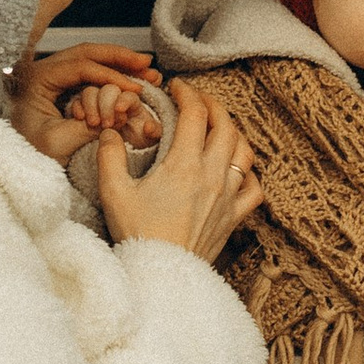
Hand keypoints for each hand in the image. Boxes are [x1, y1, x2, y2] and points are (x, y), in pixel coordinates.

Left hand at [10, 43, 163, 165]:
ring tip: (145, 69)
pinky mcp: (60, 86)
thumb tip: (120, 114)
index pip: (80, 66)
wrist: (12, 164)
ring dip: (118, 63)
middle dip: (119, 56)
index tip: (134, 88)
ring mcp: (52, 76)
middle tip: (146, 62)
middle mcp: (43, 70)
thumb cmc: (29, 154)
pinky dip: (111, 75)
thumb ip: (88, 126)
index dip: (111, 75)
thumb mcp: (58, 142)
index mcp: (36, 78)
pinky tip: (131, 78)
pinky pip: (89, 73)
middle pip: (86, 52)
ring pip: (90, 59)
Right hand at [99, 88, 261, 265]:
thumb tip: (109, 132)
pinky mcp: (233, 218)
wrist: (161, 276)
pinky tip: (236, 170)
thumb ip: (109, 157)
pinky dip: (249, 173)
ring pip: (244, 152)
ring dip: (233, 132)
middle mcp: (212, 177)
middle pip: (226, 125)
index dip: (187, 93)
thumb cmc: (138, 236)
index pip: (195, 114)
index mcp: (184, 165)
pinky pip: (254, 188)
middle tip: (197, 100)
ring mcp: (227, 197)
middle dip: (213, 105)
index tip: (176, 87)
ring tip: (218, 127)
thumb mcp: (114, 192)